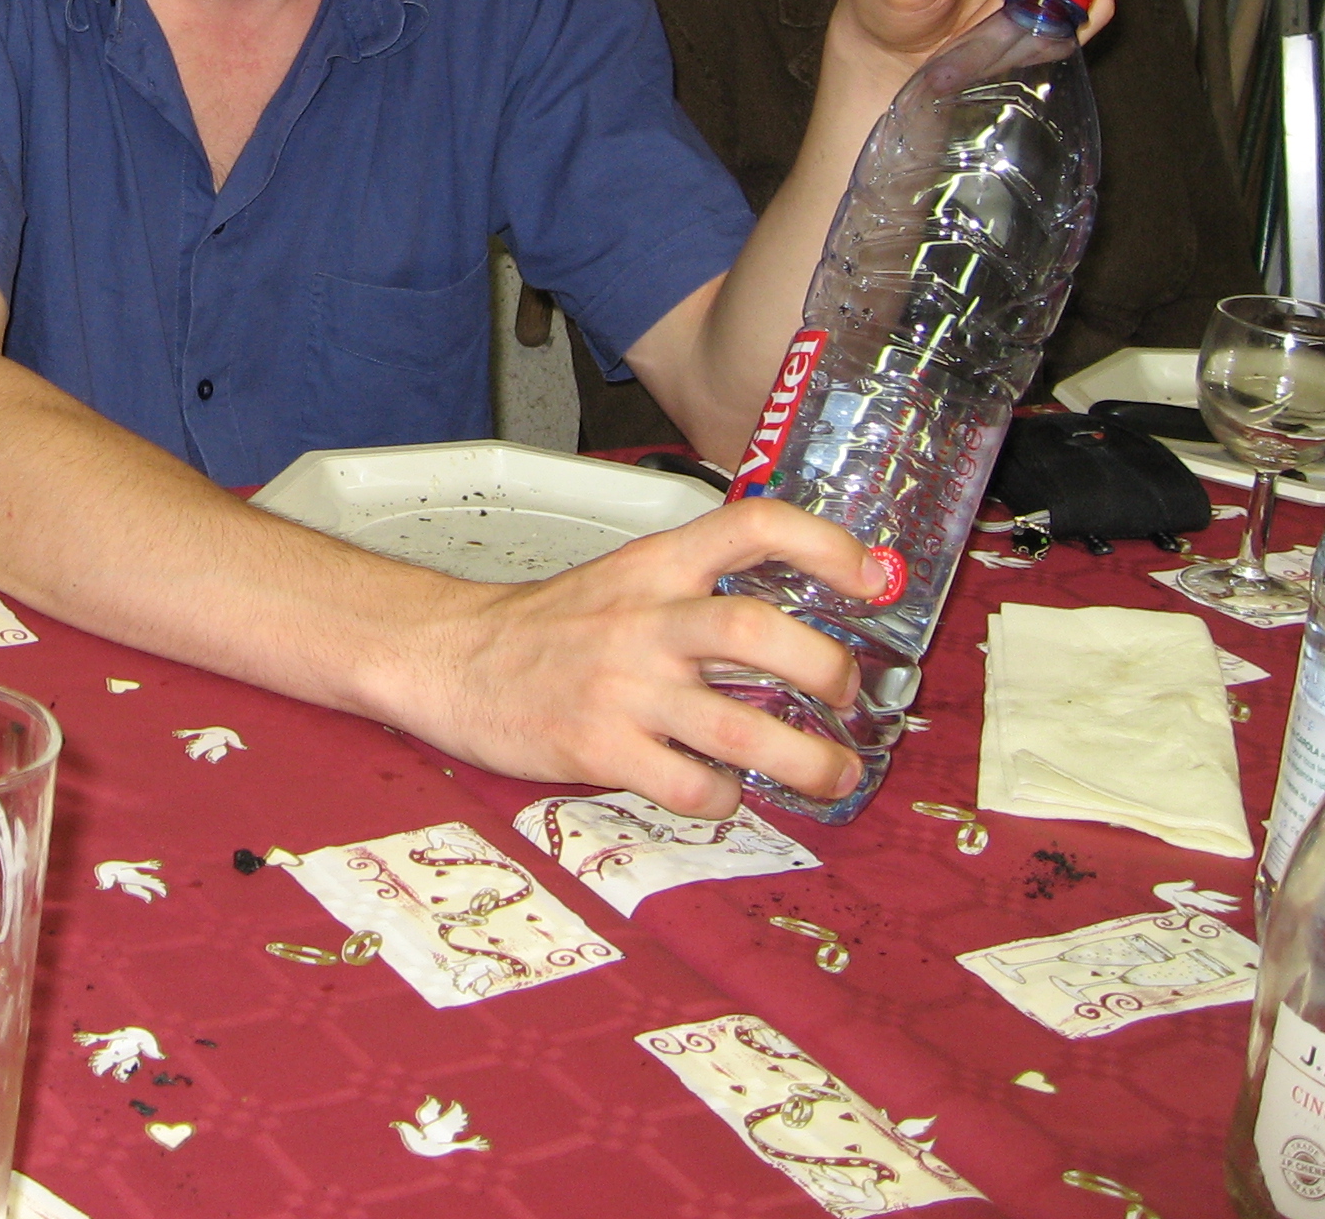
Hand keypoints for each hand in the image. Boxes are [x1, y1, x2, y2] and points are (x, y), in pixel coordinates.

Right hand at [404, 498, 892, 816]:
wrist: (448, 659)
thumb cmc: (546, 628)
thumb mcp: (624, 579)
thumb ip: (699, 589)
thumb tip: (799, 614)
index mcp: (655, 565)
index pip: (752, 526)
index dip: (826, 545)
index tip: (876, 577)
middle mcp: (643, 619)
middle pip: (757, 630)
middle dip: (827, 668)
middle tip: (849, 694)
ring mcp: (621, 687)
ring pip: (737, 726)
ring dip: (806, 758)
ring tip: (835, 772)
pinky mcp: (598, 748)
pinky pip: (689, 786)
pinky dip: (725, 798)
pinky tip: (726, 792)